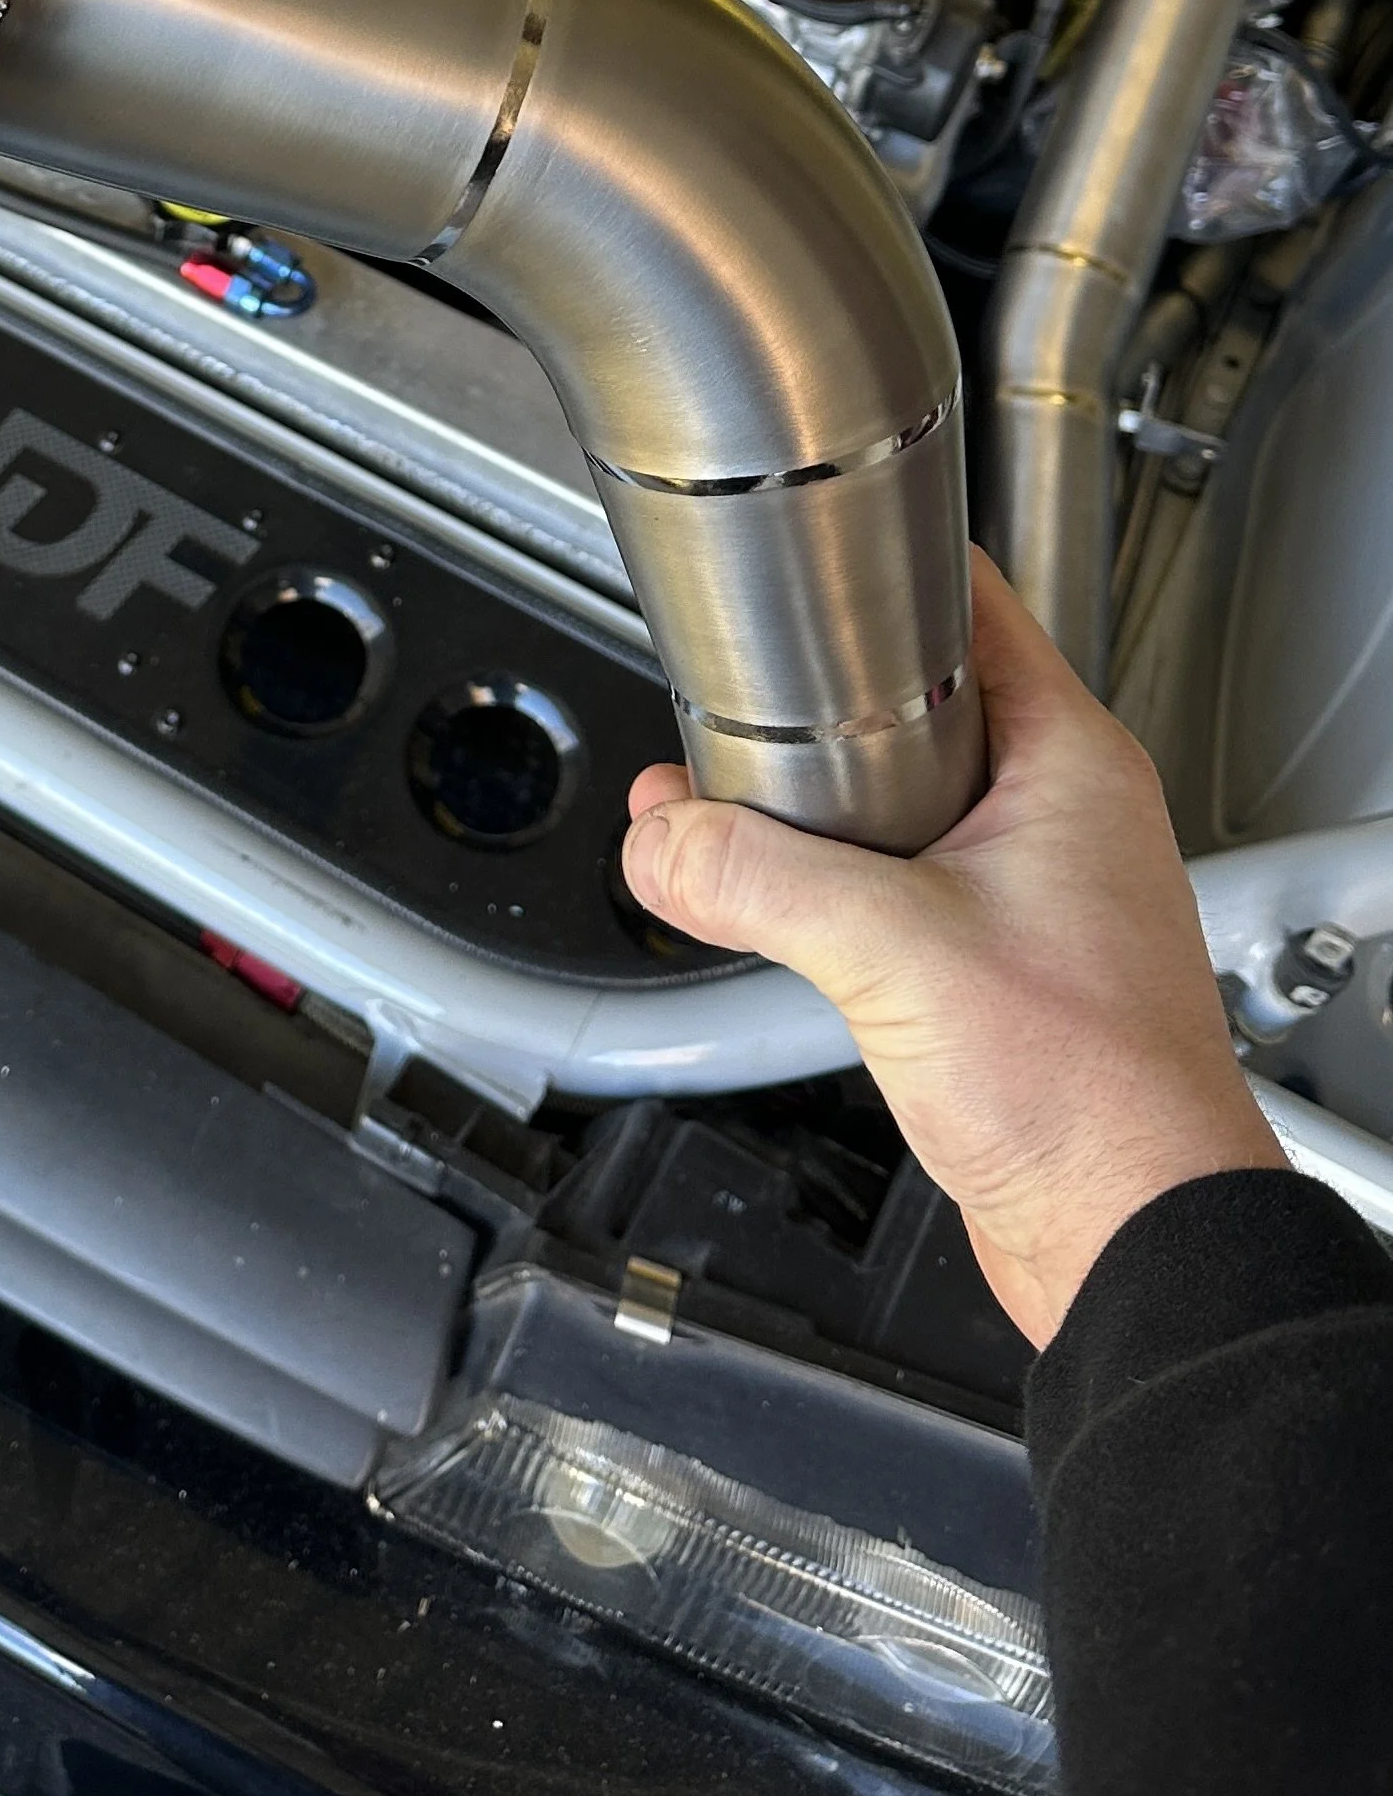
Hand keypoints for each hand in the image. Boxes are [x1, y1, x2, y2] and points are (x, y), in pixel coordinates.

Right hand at [621, 552, 1283, 1346]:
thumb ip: (755, 880)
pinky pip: (899, 887)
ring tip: (723, 802)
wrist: (1132, 1237)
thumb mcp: (889, 951)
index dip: (878, 570)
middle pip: (916, 703)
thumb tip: (663, 836)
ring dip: (808, 808)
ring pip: (900, 802)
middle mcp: (1060, 815)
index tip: (796, 558)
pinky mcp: (1000, 965)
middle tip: (726, 696)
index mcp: (1068, 764)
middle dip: (807, 705)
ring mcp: (1033, 891)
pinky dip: (828, 884)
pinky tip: (768, 901)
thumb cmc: (1089, 1094)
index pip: (971, 605)